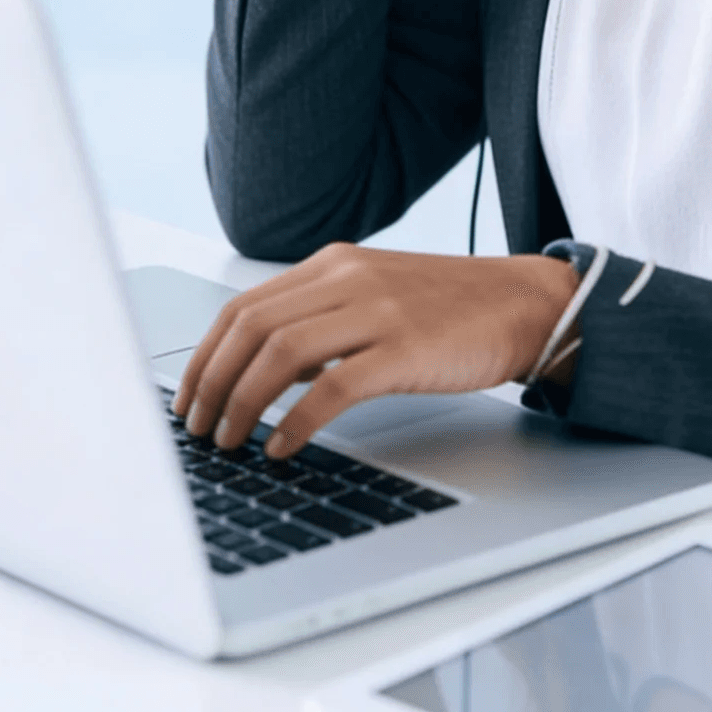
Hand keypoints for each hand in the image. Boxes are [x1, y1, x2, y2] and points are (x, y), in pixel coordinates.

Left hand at [171, 244, 580, 456]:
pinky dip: (296, 421)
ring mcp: (377, 311)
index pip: (242, 307)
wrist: (524, 304)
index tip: (187, 398)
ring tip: (231, 441)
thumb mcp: (373, 297)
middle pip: (250, 328)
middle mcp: (347, 279)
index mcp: (332, 264)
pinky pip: (332, 387)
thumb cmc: (449, 309)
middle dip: (211, 383)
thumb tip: (262, 372)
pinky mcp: (405, 348)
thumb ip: (319, 322)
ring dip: (243, 404)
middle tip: (197, 428)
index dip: (203, 356)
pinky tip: (282, 446)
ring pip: (280, 354)